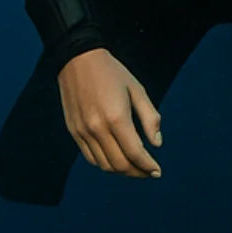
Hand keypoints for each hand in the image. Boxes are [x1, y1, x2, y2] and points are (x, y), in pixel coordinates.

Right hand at [56, 48, 163, 178]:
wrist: (78, 60)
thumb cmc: (113, 73)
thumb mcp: (137, 90)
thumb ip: (150, 118)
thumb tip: (157, 144)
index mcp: (116, 117)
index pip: (135, 153)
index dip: (148, 166)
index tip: (158, 172)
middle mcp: (97, 128)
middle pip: (120, 164)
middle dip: (138, 172)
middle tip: (149, 172)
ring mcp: (83, 132)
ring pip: (104, 164)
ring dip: (122, 171)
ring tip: (136, 168)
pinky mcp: (74, 131)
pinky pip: (90, 157)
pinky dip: (105, 163)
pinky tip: (117, 159)